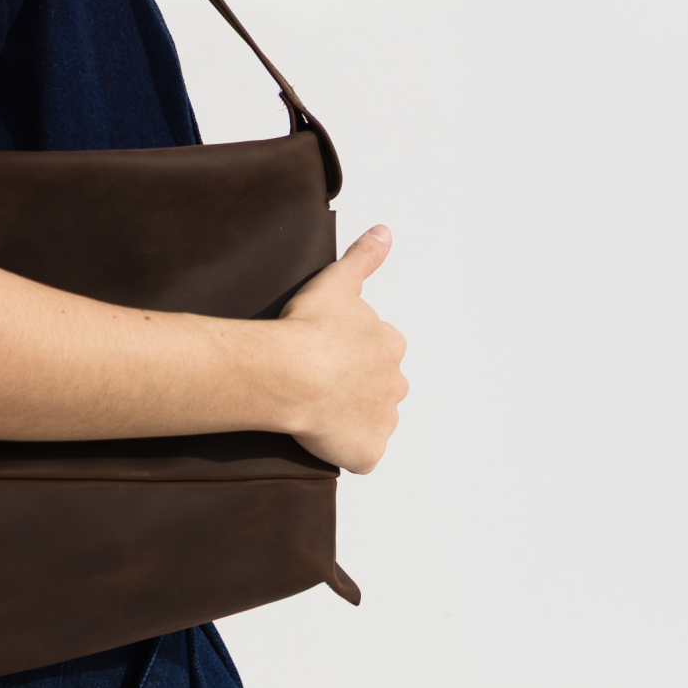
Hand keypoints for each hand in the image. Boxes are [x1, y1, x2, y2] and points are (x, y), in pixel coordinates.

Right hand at [274, 225, 408, 473]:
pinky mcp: (367, 452)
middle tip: (317, 382)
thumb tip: (385, 231)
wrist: (291, 371)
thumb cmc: (308, 327)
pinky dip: (346, 451)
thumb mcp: (338, 281)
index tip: (323, 352)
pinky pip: (361, 455)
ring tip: (315, 410)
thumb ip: (364, 257)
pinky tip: (321, 439)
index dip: (349, 352)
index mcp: (391, 345)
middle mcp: (396, 383)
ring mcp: (383, 421)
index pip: (378, 350)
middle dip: (354, 387)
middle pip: (378, 387)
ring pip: (371, 421)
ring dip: (350, 418)